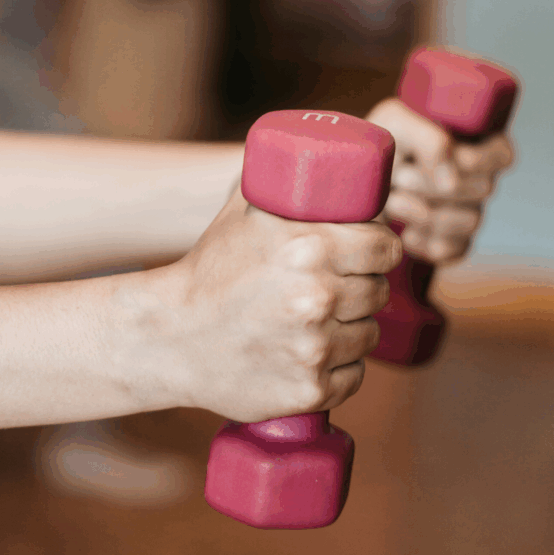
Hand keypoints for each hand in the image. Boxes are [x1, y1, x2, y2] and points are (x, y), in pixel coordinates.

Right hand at [163, 187, 400, 422]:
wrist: (168, 337)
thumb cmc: (208, 271)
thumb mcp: (244, 214)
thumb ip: (287, 184)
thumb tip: (329, 163)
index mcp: (310, 249)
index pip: (386, 248)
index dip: (378, 250)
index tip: (366, 256)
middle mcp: (318, 299)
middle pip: (378, 292)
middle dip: (361, 288)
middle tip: (332, 289)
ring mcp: (315, 350)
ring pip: (368, 336)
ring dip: (350, 329)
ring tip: (315, 323)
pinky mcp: (310, 391)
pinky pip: (353, 376)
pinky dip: (338, 368)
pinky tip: (307, 355)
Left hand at [367, 98, 513, 263]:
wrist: (352, 186)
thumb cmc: (379, 148)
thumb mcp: (396, 124)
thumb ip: (429, 139)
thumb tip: (451, 181)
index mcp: (474, 144)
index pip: (501, 155)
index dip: (474, 159)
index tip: (436, 158)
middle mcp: (477, 180)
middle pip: (484, 188)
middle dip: (433, 184)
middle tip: (400, 177)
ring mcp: (466, 214)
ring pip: (471, 221)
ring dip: (424, 212)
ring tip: (392, 202)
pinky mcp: (450, 244)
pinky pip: (452, 250)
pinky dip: (423, 242)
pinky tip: (402, 230)